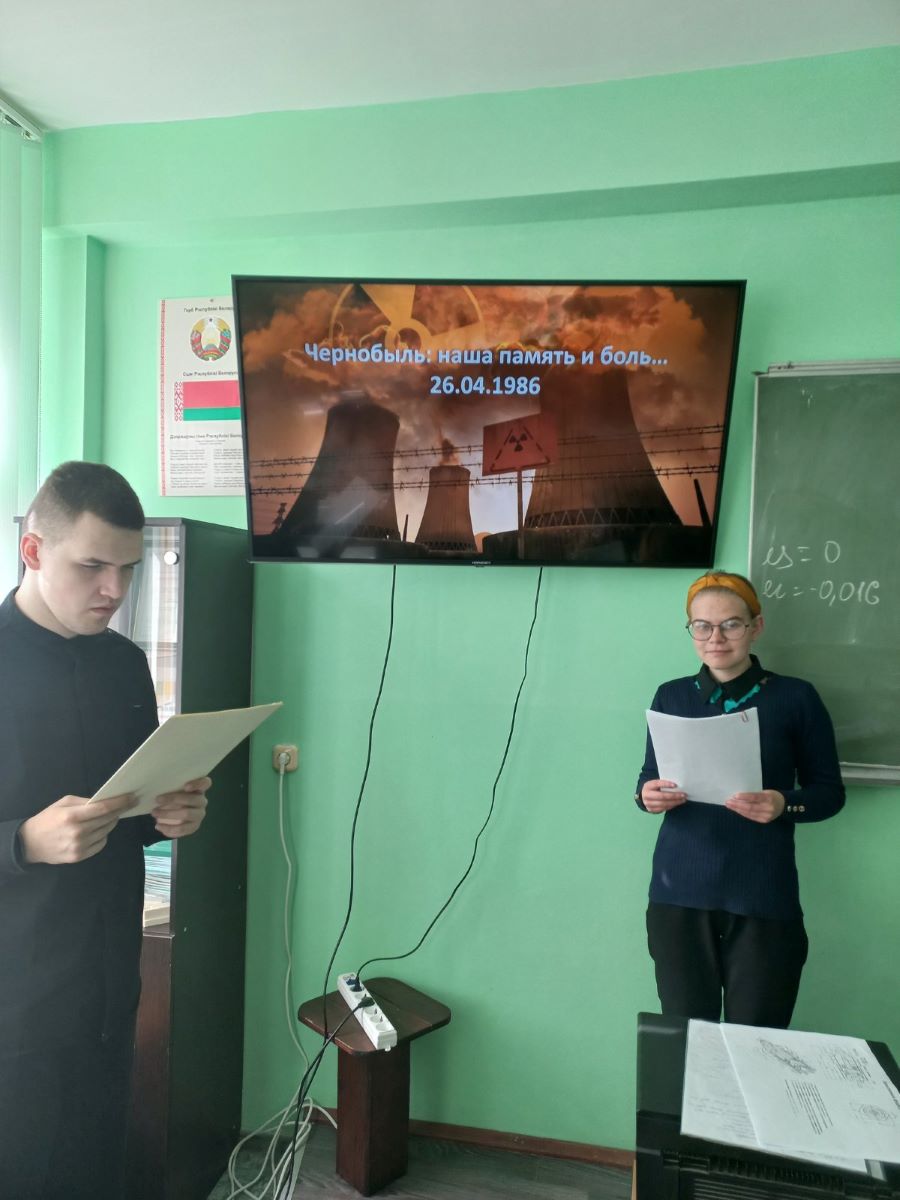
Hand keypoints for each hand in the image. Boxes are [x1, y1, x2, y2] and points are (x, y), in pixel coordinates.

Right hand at [19, 793, 136, 864]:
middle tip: (127, 804)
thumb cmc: (48, 819)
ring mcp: (79, 846)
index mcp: (72, 816)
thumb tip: (105, 801)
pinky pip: (101, 844)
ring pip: (106, 832)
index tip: (132, 797)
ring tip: (110, 816)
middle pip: (107, 820)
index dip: (120, 802)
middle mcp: (77, 832)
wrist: (30, 843)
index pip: (103, 808)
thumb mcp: (63, 803)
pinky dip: (103, 835)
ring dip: (111, 823)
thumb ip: (84, 802)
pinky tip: (98, 830)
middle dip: (119, 811)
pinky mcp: (79, 857)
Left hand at [152, 777, 210, 838]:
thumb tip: (145, 788)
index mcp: (198, 788)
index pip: (206, 783)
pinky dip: (169, 829)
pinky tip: (158, 826)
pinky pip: (183, 829)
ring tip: (154, 814)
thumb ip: (165, 785)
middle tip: (157, 800)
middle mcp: (202, 801)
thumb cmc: (170, 796)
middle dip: (174, 799)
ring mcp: (199, 815)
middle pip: (194, 799)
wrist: (171, 813)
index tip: (185, 787)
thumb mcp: (169, 788)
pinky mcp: (194, 827)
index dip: (198, 784)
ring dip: (169, 814)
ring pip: (187, 814)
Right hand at [641, 779, 686, 812]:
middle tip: (683, 795)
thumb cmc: (653, 788)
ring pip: (664, 804)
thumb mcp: (655, 784)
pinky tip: (677, 803)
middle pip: (661, 796)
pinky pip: (663, 809)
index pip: (657, 784)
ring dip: (675, 802)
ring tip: (683, 800)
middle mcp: (647, 795)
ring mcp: (648, 804)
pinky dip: (671, 806)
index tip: (676, 785)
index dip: (666, 784)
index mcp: (648, 786)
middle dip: (674, 796)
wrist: (643, 797)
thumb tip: (677, 786)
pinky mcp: (651, 810)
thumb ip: (663, 784)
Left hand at [725, 789, 784, 822]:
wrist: (784, 805)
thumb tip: (739, 796)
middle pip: (750, 807)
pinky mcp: (764, 821)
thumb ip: (754, 794)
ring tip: (729, 806)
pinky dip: (743, 813)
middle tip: (728, 801)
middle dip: (737, 804)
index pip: (754, 797)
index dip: (744, 797)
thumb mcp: (765, 792)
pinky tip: (736, 810)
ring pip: (749, 813)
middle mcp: (768, 808)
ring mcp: (766, 816)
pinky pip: (751, 817)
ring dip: (738, 809)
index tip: (735, 796)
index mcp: (768, 798)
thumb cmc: (772, 796)